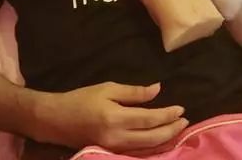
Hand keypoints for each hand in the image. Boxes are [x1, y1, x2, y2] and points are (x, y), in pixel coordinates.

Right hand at [32, 82, 187, 151]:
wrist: (57, 120)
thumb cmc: (81, 99)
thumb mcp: (107, 88)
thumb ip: (133, 92)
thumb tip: (157, 90)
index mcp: (116, 118)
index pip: (149, 119)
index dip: (167, 115)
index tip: (181, 108)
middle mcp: (117, 138)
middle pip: (152, 138)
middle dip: (171, 130)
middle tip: (185, 120)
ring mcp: (114, 149)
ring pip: (147, 149)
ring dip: (165, 140)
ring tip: (178, 130)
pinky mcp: (111, 153)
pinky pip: (137, 152)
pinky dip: (152, 147)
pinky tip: (161, 140)